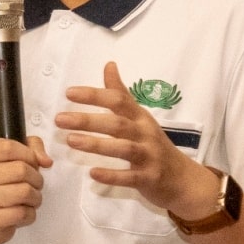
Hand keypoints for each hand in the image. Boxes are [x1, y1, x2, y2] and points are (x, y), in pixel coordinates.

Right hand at [0, 136, 52, 243]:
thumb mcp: (9, 157)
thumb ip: (31, 147)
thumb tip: (45, 160)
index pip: (8, 147)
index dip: (29, 155)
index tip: (32, 163)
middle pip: (20, 169)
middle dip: (36, 178)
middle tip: (33, 185)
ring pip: (24, 192)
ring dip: (35, 197)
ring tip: (29, 199)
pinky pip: (22, 213)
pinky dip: (30, 214)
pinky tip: (22, 212)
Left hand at [56, 61, 220, 219]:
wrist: (183, 178)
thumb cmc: (154, 145)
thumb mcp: (140, 117)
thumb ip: (121, 94)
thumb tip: (109, 65)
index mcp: (141, 117)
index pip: (118, 100)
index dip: (95, 95)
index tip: (69, 93)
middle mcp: (146, 133)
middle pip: (117, 123)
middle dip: (88, 120)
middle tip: (60, 119)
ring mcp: (149, 156)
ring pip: (123, 148)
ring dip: (96, 144)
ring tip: (71, 141)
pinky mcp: (149, 178)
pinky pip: (130, 177)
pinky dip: (112, 175)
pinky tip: (92, 173)